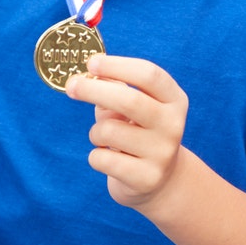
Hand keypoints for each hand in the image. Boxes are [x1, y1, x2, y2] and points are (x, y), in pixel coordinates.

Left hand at [68, 54, 188, 211]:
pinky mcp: (146, 178)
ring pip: (109, 131)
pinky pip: (102, 159)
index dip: (117, 66)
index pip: (148, 75)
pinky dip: (96, 156)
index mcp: (174, 100)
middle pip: (130, 100)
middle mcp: (173, 125)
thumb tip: (89, 75)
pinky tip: (109, 159)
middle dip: (94, 90)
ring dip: (95, 132)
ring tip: (103, 138)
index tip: (91, 63)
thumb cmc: (139, 133)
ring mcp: (162, 153)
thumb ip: (116, 89)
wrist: (160, 181)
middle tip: (71, 86)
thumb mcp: (135, 107)